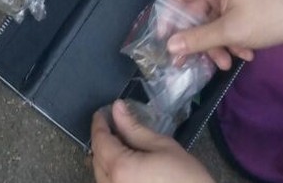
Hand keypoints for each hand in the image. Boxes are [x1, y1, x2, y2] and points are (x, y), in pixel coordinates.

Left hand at [90, 100, 213, 182]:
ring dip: (106, 157)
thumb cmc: (186, 177)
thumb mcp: (162, 146)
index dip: (99, 123)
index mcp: (120, 168)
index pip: (100, 140)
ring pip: (100, 174)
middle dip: (102, 140)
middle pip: (96, 158)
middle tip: (115, 124)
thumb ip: (134, 128)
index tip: (102, 112)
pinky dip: (113, 172)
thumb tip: (117, 108)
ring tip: (122, 143)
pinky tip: (126, 163)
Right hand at [167, 0, 282, 68]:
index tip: (164, 44)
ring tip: (227, 64)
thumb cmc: (270, 15)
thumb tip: (169, 46)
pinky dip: (232, 41)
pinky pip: (227, 25)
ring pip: (211, 24)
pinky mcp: (244, 8)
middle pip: (195, 13)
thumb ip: (198, 38)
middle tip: (191, 64)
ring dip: (217, 45)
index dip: (169, 19)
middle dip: (199, 40)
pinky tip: (245, 55)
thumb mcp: (231, 30)